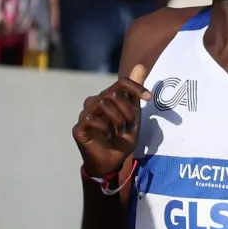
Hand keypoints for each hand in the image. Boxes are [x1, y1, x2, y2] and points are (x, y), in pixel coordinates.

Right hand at [73, 63, 152, 177]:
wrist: (110, 164)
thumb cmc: (121, 140)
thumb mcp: (133, 117)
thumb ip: (134, 94)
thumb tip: (141, 64)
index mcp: (108, 99)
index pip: (121, 83)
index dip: (136, 87)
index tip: (149, 98)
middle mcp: (95, 103)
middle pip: (111, 93)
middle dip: (126, 109)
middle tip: (130, 124)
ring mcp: (85, 115)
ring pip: (101, 102)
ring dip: (116, 118)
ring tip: (120, 131)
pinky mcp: (79, 128)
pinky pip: (90, 118)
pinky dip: (104, 127)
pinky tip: (109, 135)